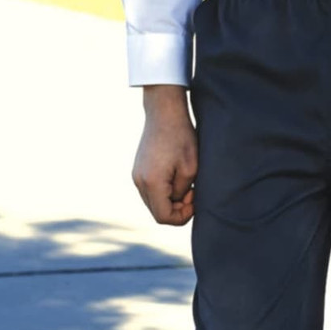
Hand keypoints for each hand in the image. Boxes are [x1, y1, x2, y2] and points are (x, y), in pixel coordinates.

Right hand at [132, 87, 197, 225]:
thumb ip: (182, 193)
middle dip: (177, 208)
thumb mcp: (190, 168)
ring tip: (185, 183)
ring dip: (170, 199)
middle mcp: (139, 181)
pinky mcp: (138, 169)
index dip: (182, 216)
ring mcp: (136, 175)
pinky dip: (163, 191)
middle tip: (192, 192)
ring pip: (153, 202)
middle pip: (157, 211)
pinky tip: (176, 176)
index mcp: (152, 182)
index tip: (194, 200)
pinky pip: (150, 190)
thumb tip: (177, 203)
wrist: (164, 112)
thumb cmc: (181, 137)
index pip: (163, 217)